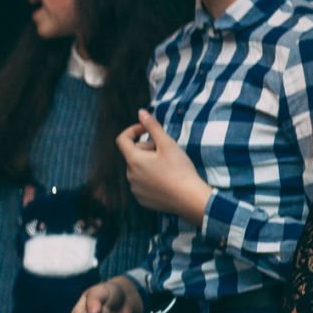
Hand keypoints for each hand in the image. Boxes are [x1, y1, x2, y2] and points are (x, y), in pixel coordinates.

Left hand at [117, 110, 211, 224]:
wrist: (189, 198)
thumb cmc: (179, 169)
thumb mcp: (167, 144)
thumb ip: (152, 127)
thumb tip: (141, 112)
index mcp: (133, 161)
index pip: (122, 140)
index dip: (133, 130)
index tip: (147, 129)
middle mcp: (130, 176)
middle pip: (133, 154)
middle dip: (146, 148)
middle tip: (166, 150)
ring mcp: (135, 189)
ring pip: (138, 169)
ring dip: (149, 163)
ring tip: (168, 166)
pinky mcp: (142, 200)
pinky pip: (142, 183)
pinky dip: (151, 178)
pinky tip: (167, 179)